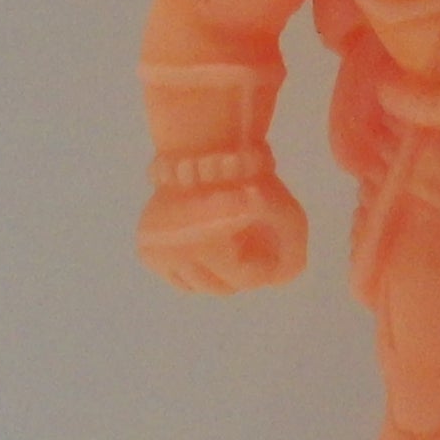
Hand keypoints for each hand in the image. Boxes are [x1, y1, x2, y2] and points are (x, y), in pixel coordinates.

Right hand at [137, 175, 308, 294]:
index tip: (272, 249)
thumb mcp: (285, 212)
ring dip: (218, 273)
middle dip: (242, 270)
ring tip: (231, 243)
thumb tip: (279, 282)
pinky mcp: (147, 251)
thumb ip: (292, 254)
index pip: (246, 278)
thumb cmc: (249, 180)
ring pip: (197, 286)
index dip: (265, 266)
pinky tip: (210, 249)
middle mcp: (176, 254)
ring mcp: (158, 253)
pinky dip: (195, 271)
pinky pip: (177, 278)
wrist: (202, 152)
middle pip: (221, 286)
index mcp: (207, 244)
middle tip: (251, 245)